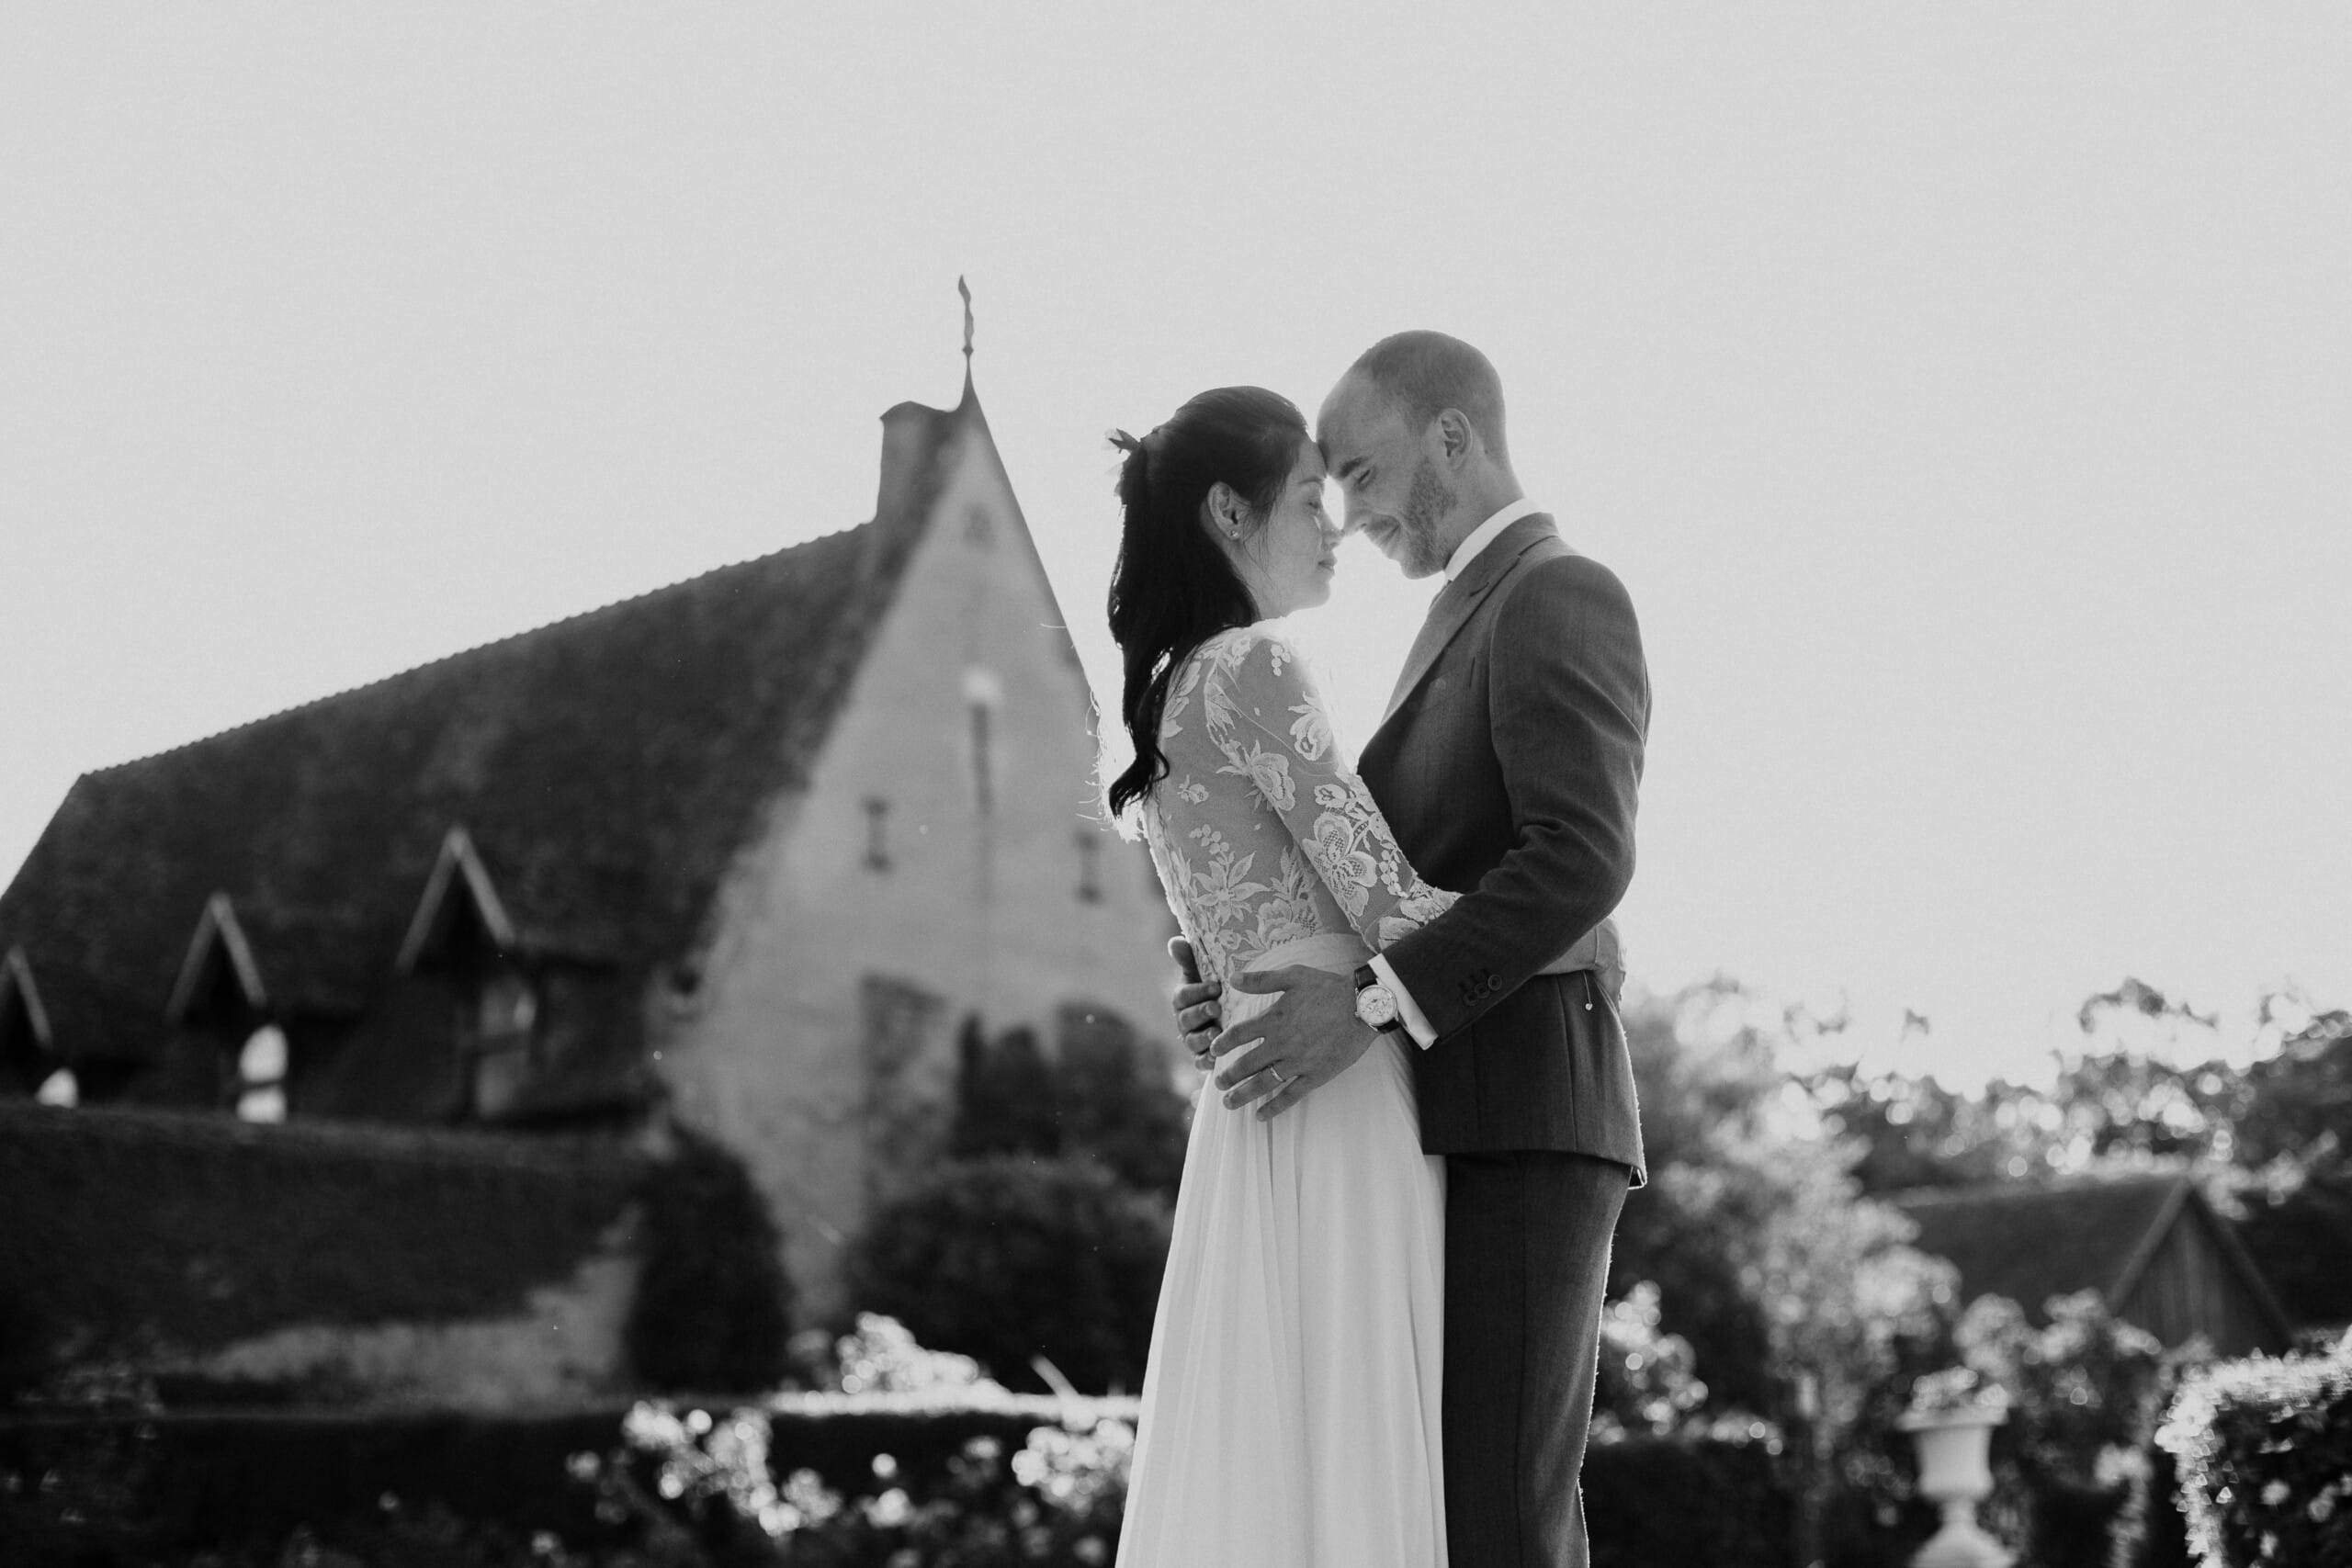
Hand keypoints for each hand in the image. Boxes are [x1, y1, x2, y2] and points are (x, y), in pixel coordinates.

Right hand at [1167, 937, 1223, 1068]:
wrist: (1233, 1013)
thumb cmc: (1217, 988)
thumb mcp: (1205, 972)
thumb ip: (1189, 958)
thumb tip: (1174, 941)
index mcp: (1183, 999)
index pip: (1182, 995)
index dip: (1197, 991)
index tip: (1215, 986)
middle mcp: (1184, 1020)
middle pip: (1186, 1019)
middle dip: (1200, 1013)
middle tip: (1217, 1007)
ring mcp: (1193, 1040)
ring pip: (1193, 1041)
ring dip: (1204, 1037)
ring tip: (1217, 1032)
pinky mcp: (1203, 1058)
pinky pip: (1201, 1062)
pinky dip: (1208, 1061)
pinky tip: (1218, 1058)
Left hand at [1209, 964, 1377, 1120]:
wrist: (1364, 1006)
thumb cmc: (1329, 988)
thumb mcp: (1294, 975)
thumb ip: (1261, 980)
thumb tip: (1232, 978)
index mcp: (1274, 1019)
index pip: (1238, 1034)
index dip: (1222, 1044)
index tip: (1213, 1051)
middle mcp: (1282, 1043)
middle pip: (1246, 1064)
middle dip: (1228, 1076)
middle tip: (1216, 1084)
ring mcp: (1298, 1062)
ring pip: (1263, 1083)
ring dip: (1243, 1095)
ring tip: (1228, 1103)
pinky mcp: (1315, 1075)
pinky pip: (1290, 1095)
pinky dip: (1274, 1107)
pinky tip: (1260, 1116)